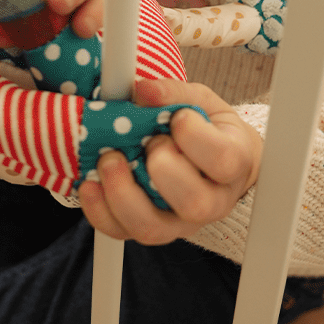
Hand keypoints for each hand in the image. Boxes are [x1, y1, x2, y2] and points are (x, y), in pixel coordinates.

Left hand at [77, 79, 262, 243]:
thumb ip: (175, 94)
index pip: (223, 160)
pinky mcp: (149, 229)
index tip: (178, 116)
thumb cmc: (209, 130)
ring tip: (109, 160)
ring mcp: (179, 222)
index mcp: (233, 164)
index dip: (195, 137)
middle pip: (193, 203)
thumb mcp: (201, 103)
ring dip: (123, 193)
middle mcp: (211, 202)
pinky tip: (90, 183)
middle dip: (162, 168)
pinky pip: (121, 233)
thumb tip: (143, 90)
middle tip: (148, 142)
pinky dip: (99, 210)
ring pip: (153, 228)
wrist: (214, 164)